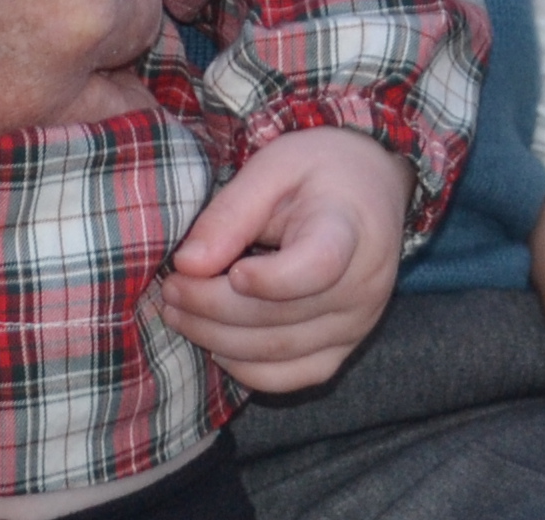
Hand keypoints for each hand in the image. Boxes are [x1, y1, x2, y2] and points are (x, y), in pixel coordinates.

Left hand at [161, 126, 407, 393]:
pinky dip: (248, 369)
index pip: (317, 267)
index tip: (229, 270)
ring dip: (217, 339)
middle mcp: (362, 285)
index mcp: (349, 230)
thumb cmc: (320, 172)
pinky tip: (217, 344)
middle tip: (171, 289)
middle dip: (210, 307)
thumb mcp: (274, 167)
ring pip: (276, 351)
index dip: (270, 280)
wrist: (374, 189)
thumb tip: (187, 265)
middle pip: (278, 316)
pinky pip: (293, 377)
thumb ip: (230, 213)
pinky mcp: (347, 346)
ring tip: (179, 313)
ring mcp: (357, 323)